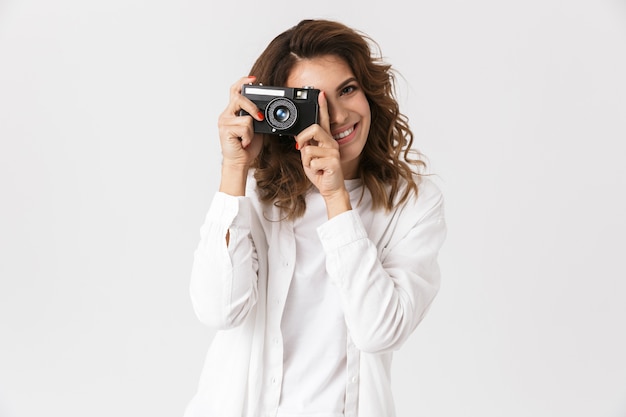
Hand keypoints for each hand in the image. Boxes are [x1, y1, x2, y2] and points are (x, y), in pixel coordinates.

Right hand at [217, 76, 263, 169]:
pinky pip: (245, 127)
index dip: (243, 82)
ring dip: (251, 131)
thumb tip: (265, 111)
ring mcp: (224, 122)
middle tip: (259, 118)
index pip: (235, 91)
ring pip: (246, 117)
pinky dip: (248, 137)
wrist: (239, 162)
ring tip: (246, 139)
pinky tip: (243, 143)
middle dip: (252, 107)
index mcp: (233, 112)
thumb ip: (257, 117)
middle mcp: (226, 115)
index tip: (253, 79)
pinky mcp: (225, 130)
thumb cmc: (246, 147)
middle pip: (239, 98)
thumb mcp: (255, 129)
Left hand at [295, 91, 351, 216]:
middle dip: (302, 139)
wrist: (331, 188)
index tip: (320, 93)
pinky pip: (313, 162)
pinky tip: (320, 172)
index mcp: (326, 140)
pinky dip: (312, 169)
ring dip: (307, 161)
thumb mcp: (309, 156)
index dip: (322, 106)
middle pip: (313, 129)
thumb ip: (306, 145)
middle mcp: (331, 143)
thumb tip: (298, 136)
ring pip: (309, 149)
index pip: (324, 120)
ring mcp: (333, 152)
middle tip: (302, 149)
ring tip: (315, 166)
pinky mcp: (333, 162)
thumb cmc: (321, 172)